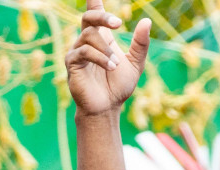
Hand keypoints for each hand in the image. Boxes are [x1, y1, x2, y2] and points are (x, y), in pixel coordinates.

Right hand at [65, 0, 149, 116]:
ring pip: (89, 36)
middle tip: (118, 23)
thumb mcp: (135, 64)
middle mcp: (87, 41)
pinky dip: (99, 58)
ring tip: (116, 65)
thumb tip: (147, 21)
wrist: (107, 108)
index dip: (94, 0)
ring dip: (106, 49)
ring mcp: (78, 51)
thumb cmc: (118, 87)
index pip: (95, 12)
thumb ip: (141, 44)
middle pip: (89, 17)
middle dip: (103, 16)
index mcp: (102, 38)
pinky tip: (110, 67)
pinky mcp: (72, 63)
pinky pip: (84, 52)